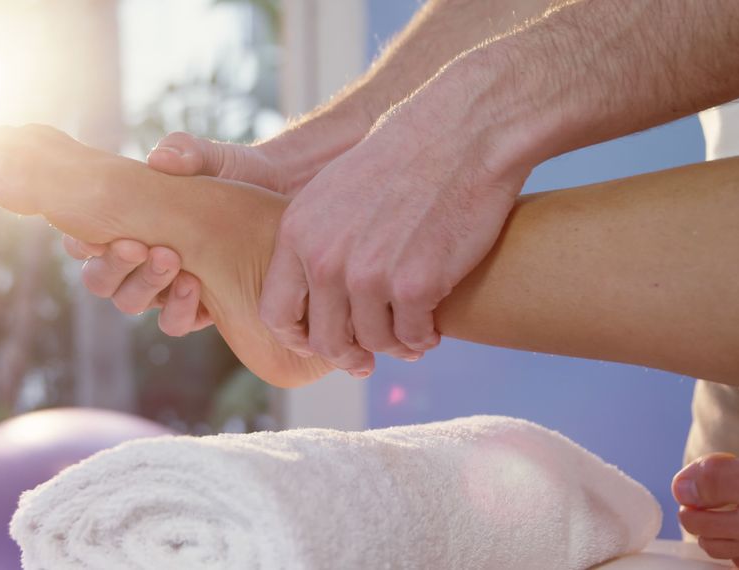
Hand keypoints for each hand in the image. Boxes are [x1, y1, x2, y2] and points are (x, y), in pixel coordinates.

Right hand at [62, 131, 321, 335]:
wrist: (287, 199)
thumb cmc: (239, 173)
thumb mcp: (214, 158)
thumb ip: (186, 152)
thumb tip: (160, 158)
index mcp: (129, 221)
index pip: (84, 240)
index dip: (81, 241)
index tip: (93, 233)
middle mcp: (140, 258)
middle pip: (100, 278)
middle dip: (112, 265)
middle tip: (136, 245)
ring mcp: (166, 285)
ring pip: (132, 302)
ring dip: (145, 285)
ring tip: (171, 260)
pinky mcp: (198, 306)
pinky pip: (175, 321)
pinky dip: (179, 308)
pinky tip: (196, 286)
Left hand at [259, 98, 531, 376]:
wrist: (461, 132)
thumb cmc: (402, 158)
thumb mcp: (333, 192)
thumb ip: (315, 242)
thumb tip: (315, 297)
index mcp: (297, 234)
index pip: (276, 313)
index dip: (298, 338)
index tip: (322, 343)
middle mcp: (324, 259)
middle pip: (325, 339)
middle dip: (349, 354)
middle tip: (367, 360)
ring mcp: (368, 275)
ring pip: (373, 342)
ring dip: (393, 345)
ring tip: (409, 337)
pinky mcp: (415, 284)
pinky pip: (412, 335)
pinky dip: (422, 337)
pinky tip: (431, 326)